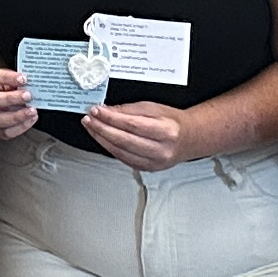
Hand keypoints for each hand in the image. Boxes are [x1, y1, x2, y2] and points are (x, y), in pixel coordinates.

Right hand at [0, 65, 38, 142]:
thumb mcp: (2, 75)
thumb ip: (11, 78)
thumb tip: (27, 84)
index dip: (5, 77)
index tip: (22, 78)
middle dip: (9, 99)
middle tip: (27, 96)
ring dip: (16, 116)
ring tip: (31, 111)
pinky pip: (5, 132)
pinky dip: (20, 127)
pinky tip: (30, 119)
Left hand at [77, 100, 196, 173]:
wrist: (188, 139)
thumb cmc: (173, 122)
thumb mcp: (154, 108)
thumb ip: (129, 109)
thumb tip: (107, 110)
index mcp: (166, 131)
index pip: (131, 124)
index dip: (110, 118)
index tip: (96, 110)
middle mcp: (161, 149)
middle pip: (124, 139)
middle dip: (102, 128)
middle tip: (88, 119)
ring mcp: (154, 162)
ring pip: (120, 151)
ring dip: (102, 139)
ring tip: (91, 128)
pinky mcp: (148, 168)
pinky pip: (123, 159)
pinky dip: (110, 148)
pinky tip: (102, 139)